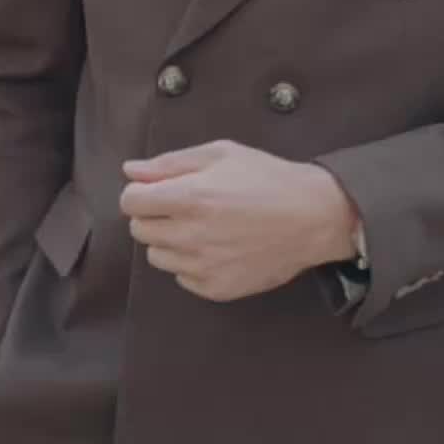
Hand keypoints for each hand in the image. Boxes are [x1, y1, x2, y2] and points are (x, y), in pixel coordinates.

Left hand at [120, 140, 356, 301]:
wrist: (313, 217)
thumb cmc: (268, 179)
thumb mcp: (222, 154)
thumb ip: (171, 163)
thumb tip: (131, 171)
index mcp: (189, 197)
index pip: (130, 202)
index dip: (141, 192)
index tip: (158, 190)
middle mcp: (190, 236)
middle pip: (139, 230)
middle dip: (154, 215)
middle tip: (185, 206)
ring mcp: (202, 267)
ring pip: (157, 256)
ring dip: (170, 240)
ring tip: (203, 227)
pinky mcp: (215, 289)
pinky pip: (182, 277)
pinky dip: (192, 263)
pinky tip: (218, 247)